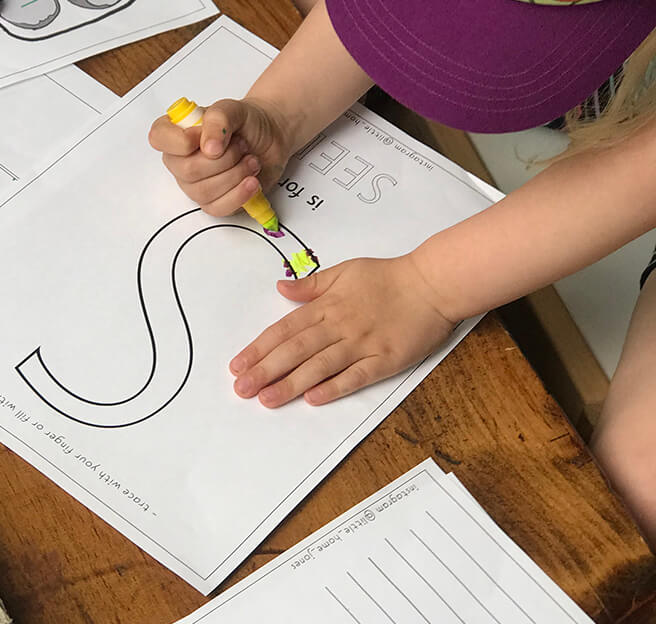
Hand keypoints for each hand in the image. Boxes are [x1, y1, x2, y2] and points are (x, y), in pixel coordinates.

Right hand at [148, 98, 293, 215]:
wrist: (270, 137)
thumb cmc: (246, 122)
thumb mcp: (233, 109)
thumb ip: (217, 120)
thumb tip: (209, 147)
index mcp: (176, 132)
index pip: (158, 138)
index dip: (182, 140)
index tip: (205, 135)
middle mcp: (180, 160)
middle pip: (187, 170)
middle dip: (223, 159)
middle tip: (241, 146)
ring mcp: (194, 183)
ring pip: (203, 192)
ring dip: (235, 174)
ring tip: (251, 160)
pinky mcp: (213, 201)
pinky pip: (217, 208)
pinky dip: (239, 195)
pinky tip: (252, 181)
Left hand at [230, 254, 457, 406]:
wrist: (432, 284)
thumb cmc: (388, 277)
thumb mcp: (344, 271)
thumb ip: (311, 285)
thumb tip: (281, 287)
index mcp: (327, 305)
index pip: (285, 329)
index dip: (260, 348)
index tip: (238, 364)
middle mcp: (339, 325)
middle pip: (295, 349)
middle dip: (265, 370)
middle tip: (241, 388)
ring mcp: (362, 343)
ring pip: (319, 365)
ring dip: (291, 383)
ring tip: (267, 398)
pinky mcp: (385, 359)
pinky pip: (355, 376)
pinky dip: (334, 387)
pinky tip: (313, 399)